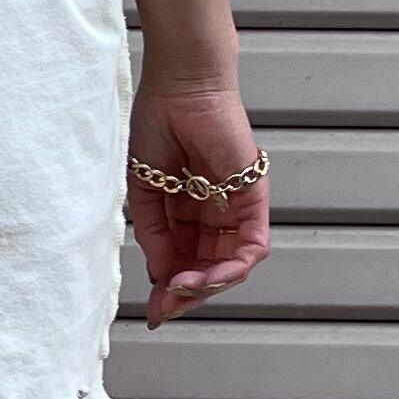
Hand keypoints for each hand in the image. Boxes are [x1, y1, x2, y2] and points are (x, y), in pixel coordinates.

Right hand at [127, 81, 269, 325]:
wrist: (178, 87)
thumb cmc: (157, 124)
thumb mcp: (144, 191)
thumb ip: (154, 234)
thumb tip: (162, 277)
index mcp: (187, 211)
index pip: (183, 261)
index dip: (169, 290)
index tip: (153, 311)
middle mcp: (214, 214)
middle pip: (207, 269)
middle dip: (186, 294)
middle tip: (165, 306)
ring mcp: (236, 207)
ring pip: (231, 264)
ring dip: (207, 285)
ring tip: (181, 288)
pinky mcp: (254, 196)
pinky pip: (253, 245)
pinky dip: (234, 268)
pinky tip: (208, 277)